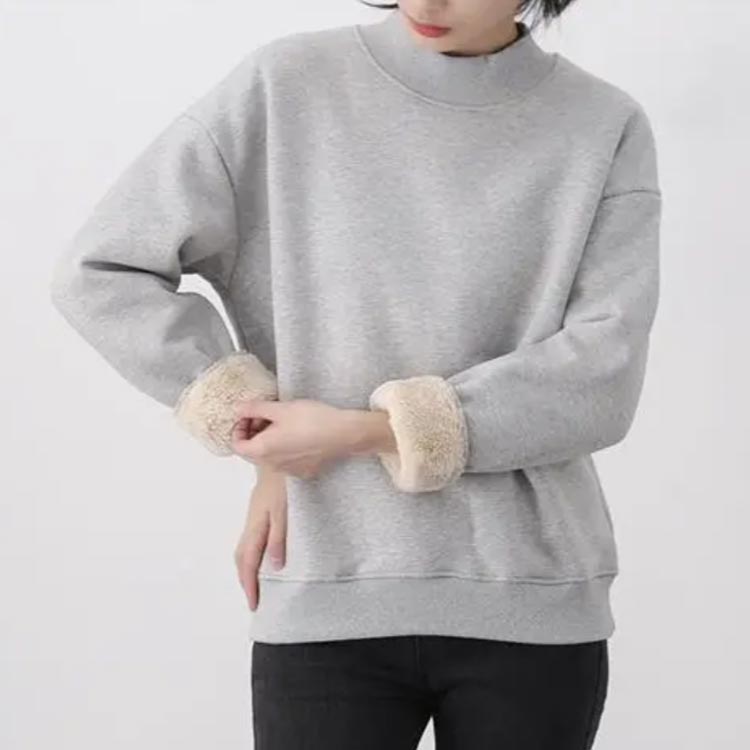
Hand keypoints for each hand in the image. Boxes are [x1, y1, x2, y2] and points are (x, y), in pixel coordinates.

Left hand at [230, 398, 396, 478]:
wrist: (345, 433)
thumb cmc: (314, 420)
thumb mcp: (280, 408)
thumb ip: (255, 408)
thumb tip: (238, 408)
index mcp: (262, 450)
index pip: (236, 445)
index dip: (238, 428)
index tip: (249, 415)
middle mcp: (273, 465)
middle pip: (252, 452)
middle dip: (253, 433)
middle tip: (266, 415)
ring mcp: (289, 470)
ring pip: (269, 456)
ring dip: (268, 440)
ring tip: (283, 422)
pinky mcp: (304, 470)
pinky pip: (285, 460)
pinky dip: (284, 448)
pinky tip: (298, 434)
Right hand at [234, 465, 286, 610]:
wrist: (279, 453)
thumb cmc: (285, 480)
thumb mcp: (286, 510)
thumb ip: (279, 538)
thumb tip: (274, 567)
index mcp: (257, 524)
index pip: (248, 560)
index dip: (250, 584)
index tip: (254, 603)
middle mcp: (253, 520)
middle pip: (243, 555)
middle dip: (246, 578)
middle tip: (255, 598)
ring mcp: (256, 513)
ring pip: (246, 545)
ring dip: (249, 565)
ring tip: (258, 582)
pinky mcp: (262, 507)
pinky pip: (253, 536)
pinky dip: (255, 551)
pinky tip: (264, 554)